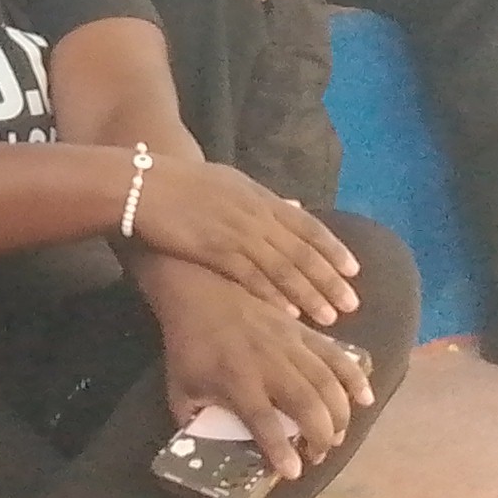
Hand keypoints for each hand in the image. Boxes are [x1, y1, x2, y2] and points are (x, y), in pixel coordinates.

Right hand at [124, 156, 361, 323]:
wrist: (144, 184)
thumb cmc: (181, 183)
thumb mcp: (230, 181)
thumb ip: (263, 198)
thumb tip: (295, 203)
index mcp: (260, 196)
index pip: (307, 224)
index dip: (332, 248)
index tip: (353, 269)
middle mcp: (256, 213)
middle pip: (302, 250)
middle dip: (329, 278)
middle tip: (352, 303)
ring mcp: (238, 231)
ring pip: (284, 267)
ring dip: (309, 293)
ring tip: (330, 316)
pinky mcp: (217, 250)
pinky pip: (253, 277)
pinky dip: (273, 296)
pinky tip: (289, 314)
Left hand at [144, 275, 372, 483]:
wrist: (197, 289)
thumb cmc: (188, 345)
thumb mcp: (180, 389)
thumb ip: (195, 421)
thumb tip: (208, 447)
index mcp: (236, 381)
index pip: (265, 423)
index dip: (282, 451)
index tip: (294, 472)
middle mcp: (269, 365)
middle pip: (308, 405)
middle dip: (321, 436)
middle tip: (318, 454)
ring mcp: (290, 345)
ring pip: (327, 383)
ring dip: (340, 414)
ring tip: (338, 436)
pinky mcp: (302, 330)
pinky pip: (336, 354)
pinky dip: (354, 377)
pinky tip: (365, 397)